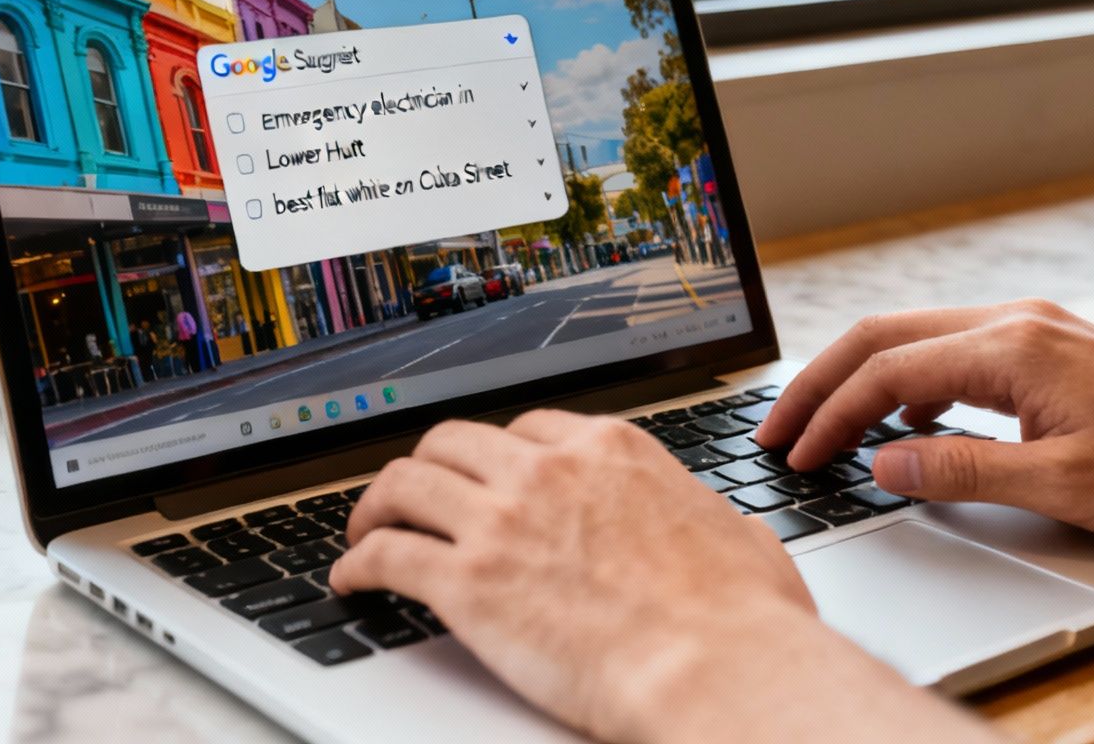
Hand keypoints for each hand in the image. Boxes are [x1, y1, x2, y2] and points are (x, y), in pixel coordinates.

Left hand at [329, 410, 984, 743]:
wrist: (716, 664)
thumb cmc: (742, 618)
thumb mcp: (741, 537)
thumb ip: (714, 522)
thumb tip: (731, 532)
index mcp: (611, 450)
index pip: (528, 428)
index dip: (496, 453)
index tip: (483, 474)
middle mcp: (549, 470)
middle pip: (454, 442)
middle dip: (427, 467)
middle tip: (413, 496)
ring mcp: (502, 520)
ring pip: (406, 484)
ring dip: (376, 506)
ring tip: (364, 530)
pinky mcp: (467, 582)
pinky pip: (386, 555)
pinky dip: (357, 564)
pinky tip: (350, 579)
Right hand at [754, 299, 1093, 538]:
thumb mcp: (1060, 485)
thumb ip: (960, 471)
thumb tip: (881, 465)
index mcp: (1012, 347)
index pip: (888, 372)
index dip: (832, 416)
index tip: (798, 456)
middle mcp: (1016, 321)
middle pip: (885, 337)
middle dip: (822, 384)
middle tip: (779, 432)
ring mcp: (1033, 328)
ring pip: (915, 339)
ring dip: (862, 382)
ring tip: (825, 430)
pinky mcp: (1047, 347)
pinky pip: (953, 352)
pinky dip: (909, 384)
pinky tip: (906, 428)